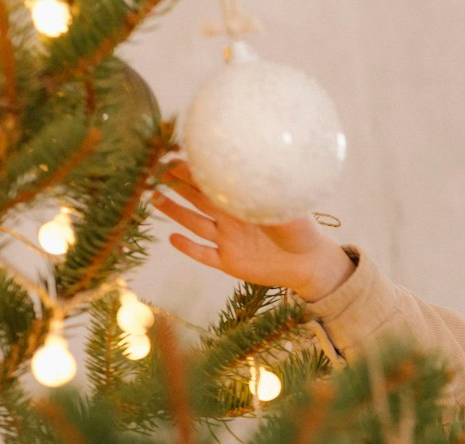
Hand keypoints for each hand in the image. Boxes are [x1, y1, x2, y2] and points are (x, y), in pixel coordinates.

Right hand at [152, 161, 354, 300]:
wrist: (311, 264)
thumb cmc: (304, 232)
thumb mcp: (288, 211)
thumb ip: (271, 197)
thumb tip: (259, 176)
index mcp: (243, 203)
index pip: (212, 184)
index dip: (192, 170)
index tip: (172, 156)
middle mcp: (231, 220)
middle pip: (197, 199)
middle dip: (176, 185)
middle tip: (153, 172)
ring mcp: (228, 241)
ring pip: (195, 224)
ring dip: (175, 212)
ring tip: (154, 198)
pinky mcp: (230, 263)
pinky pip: (205, 255)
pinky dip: (189, 248)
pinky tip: (172, 238)